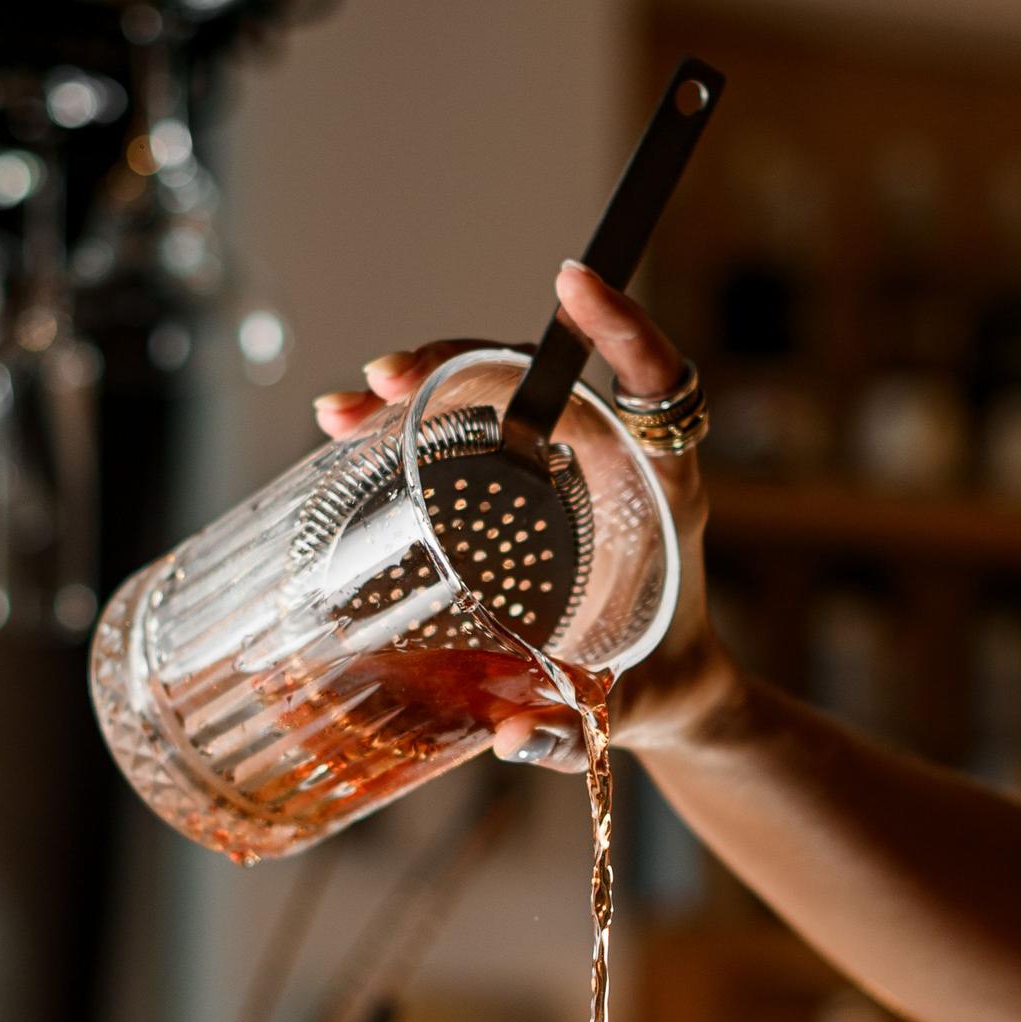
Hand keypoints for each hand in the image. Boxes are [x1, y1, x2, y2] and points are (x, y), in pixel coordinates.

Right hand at [314, 262, 738, 772]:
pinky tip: (351, 433)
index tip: (572, 282)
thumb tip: (510, 739)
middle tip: (382, 380)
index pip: (658, 384)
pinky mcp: (527, 485)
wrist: (675, 692)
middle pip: (541, 374)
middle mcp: (617, 461)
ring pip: (494, 395)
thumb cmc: (664, 688)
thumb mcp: (628, 712)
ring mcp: (567, 467)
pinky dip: (412, 425)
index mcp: (663, 491)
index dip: (623, 328)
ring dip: (419, 386)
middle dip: (457, 361)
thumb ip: (577, 731)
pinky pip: (471, 432)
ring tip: (345, 408)